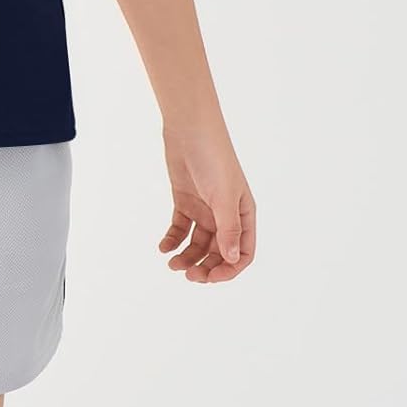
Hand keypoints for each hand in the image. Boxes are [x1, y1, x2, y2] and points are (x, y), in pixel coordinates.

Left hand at [157, 122, 255, 282]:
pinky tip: (163, 247)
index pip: (242, 253)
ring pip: (198, 244)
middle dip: (206, 267)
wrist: (189, 128)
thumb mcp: (223, 195)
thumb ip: (227, 228)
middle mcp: (225, 214)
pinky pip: (180, 228)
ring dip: (187, 257)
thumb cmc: (214, 157)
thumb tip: (231, 259)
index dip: (229, 269)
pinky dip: (173, 240)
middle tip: (189, 276)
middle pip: (218, 252)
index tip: (211, 278)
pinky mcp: (185, 201)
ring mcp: (205, 208)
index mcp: (243, 214)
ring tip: (172, 264)